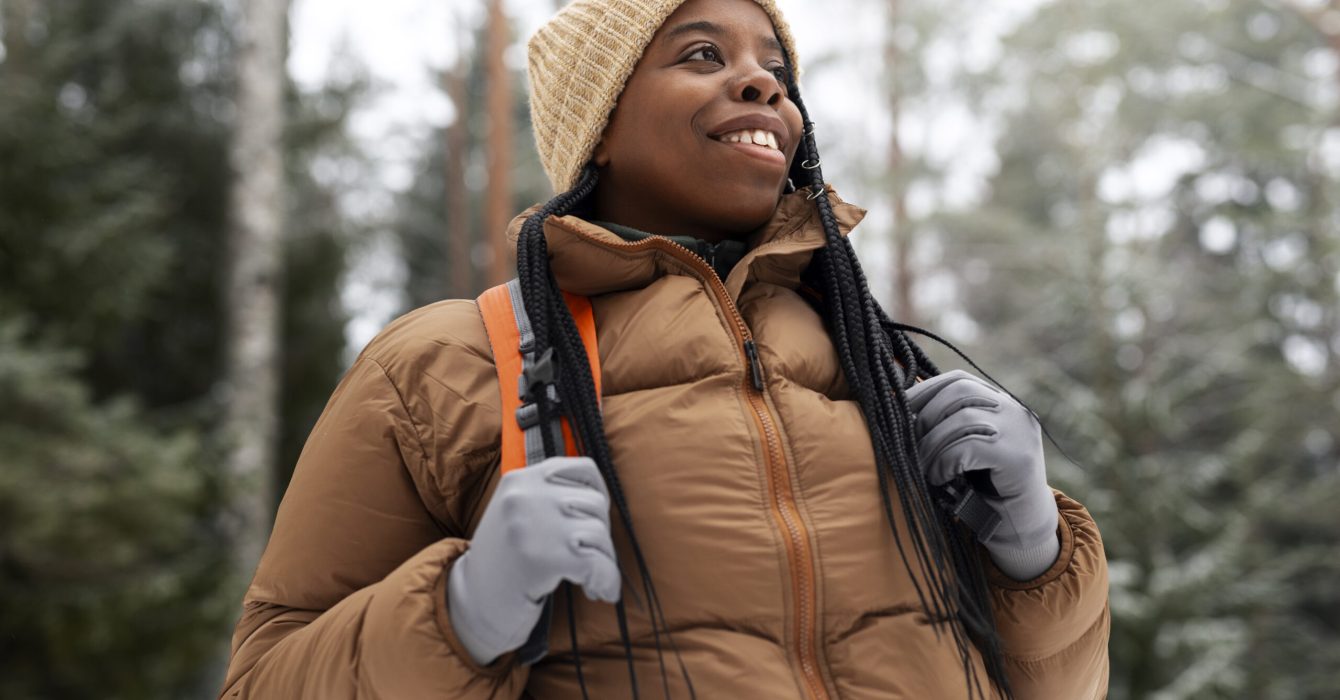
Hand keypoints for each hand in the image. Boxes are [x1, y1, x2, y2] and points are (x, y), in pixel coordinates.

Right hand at [447, 456, 619, 665]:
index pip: (584, 468)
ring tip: (592, 578)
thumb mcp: (517, 514)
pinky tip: (600, 592)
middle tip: (591, 560)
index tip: (597, 518)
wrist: (474, 604)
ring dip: (605, 561)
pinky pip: (598, 564)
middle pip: (595, 503)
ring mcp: (534, 525)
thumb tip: (602, 500)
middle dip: (601, 535)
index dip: (600, 494)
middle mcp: (526, 495)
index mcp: (520, 479)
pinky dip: (607, 581)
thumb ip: (550, 498)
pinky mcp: (545, 557)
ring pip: (599, 533)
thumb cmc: (504, 561)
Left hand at [905, 370, 1059, 580]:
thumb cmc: (982, 490)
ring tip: (921, 468)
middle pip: (960, 392)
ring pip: (963, 420)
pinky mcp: (1019, 456)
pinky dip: (945, 461)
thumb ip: (945, 426)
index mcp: (1000, 402)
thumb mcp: (963, 450)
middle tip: (907, 444)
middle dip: (925, 416)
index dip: (924, 392)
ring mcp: (1020, 430)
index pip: (958, 381)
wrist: (1022, 531)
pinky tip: (939, 479)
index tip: (898, 412)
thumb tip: (898, 409)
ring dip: (931, 445)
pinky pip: (970, 447)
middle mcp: (1014, 409)